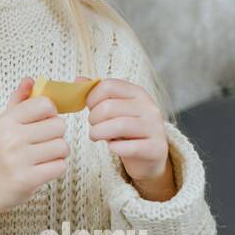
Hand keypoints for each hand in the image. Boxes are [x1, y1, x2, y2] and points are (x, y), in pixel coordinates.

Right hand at [0, 77, 68, 222]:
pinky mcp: (28, 179)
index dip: (50, 113)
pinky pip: (60, 166)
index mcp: (7, 121)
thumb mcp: (6, 122)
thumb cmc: (2, 149)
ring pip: (62, 147)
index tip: (42, 121)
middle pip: (59, 126)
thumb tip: (30, 80)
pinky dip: (56, 167)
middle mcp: (11, 138)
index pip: (45, 105)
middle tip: (44, 141)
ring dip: (58, 152)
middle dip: (56, 135)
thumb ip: (19, 100)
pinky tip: (43, 168)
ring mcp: (19, 160)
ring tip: (44, 155)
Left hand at [85, 78, 174, 198]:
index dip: (92, 98)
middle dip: (93, 119)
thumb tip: (78, 79)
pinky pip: (129, 147)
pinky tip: (112, 148)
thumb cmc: (126, 129)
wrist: (150, 155)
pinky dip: (114, 148)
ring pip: (119, 126)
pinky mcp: (156, 148)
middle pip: (109, 107)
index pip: (108, 86)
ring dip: (99, 133)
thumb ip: (97, 94)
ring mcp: (155, 128)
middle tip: (93, 126)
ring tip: (96, 136)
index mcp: (137, 92)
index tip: (90, 109)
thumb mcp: (113, 109)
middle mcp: (149, 107)